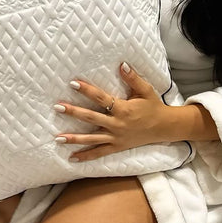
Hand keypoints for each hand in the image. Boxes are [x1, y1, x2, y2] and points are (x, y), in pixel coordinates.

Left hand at [54, 62, 172, 161]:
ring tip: (58, 138)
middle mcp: (117, 124)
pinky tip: (72, 158)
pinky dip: (86, 156)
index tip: (73, 83)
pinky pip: (99, 153)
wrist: (164, 127)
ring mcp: (116, 137)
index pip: (101, 98)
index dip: (86, 90)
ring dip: (74, 138)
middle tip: (58, 107)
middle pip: (91, 118)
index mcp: (123, 109)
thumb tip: (122, 64)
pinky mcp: (117, 147)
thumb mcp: (146, 90)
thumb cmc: (153, 107)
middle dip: (73, 112)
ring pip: (91, 139)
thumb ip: (133, 78)